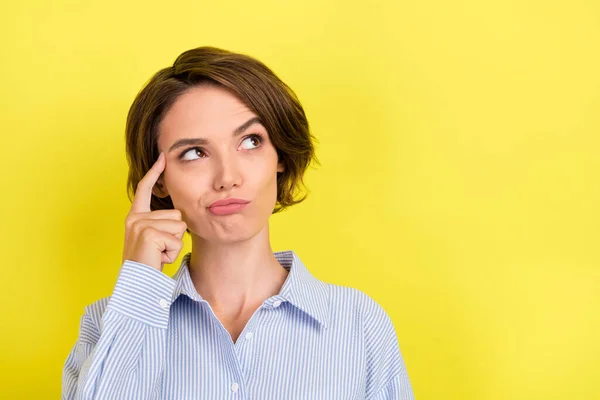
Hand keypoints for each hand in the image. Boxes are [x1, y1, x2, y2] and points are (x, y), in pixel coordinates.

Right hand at [121, 152, 186, 271]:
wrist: (135, 284)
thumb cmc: (147, 264)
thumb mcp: (153, 239)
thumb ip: (161, 224)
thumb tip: (179, 216)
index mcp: (135, 216)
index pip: (145, 189)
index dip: (154, 173)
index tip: (162, 157)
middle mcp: (135, 218)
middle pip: (176, 215)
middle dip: (175, 235)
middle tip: (159, 250)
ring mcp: (141, 225)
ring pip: (179, 226)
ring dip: (174, 245)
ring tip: (158, 255)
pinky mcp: (149, 234)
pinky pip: (177, 240)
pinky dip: (172, 253)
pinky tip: (158, 259)